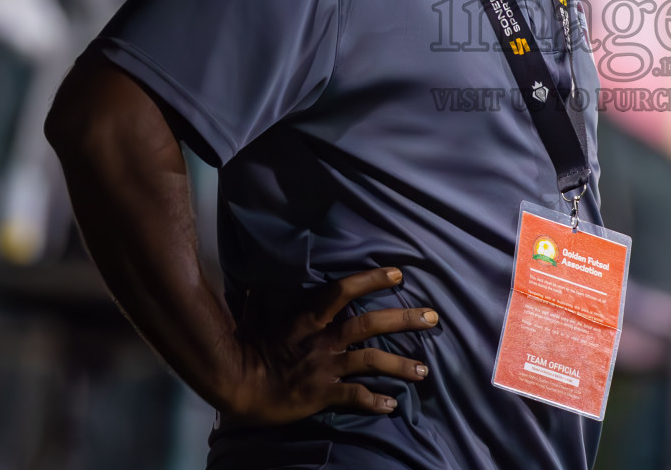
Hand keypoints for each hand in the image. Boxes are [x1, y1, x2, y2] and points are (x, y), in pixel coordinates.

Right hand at [220, 267, 437, 425]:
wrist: (237, 385)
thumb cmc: (247, 344)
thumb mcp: (260, 310)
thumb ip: (273, 291)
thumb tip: (271, 264)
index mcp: (308, 318)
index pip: (343, 291)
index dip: (372, 280)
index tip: (398, 274)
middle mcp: (322, 340)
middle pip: (369, 324)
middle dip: (404, 320)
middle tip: (432, 317)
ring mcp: (324, 368)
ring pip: (371, 362)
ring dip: (400, 366)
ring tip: (424, 370)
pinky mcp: (322, 394)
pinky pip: (355, 397)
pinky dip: (375, 402)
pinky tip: (392, 406)